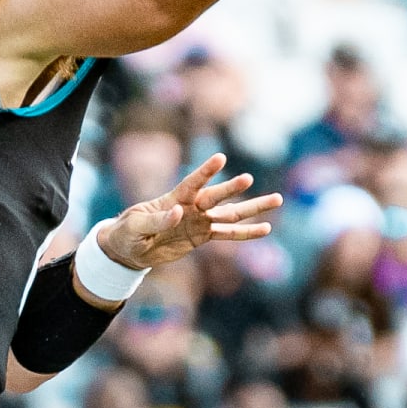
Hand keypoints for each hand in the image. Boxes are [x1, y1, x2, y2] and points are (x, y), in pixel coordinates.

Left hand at [97, 153, 281, 270]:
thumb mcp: (136, 225)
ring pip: (232, 214)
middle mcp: (193, 206)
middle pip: (217, 196)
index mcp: (174, 198)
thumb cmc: (128, 231)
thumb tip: (180, 214)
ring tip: (277, 199)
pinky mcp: (203, 236)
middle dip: (231, 188)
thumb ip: (158, 220)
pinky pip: (229, 235)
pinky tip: (266, 228)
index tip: (220, 158)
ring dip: (253, 207)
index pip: (193, 182)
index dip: (205, 171)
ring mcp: (201, 221)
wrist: (130, 249)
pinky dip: (247, 233)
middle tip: (248, 178)